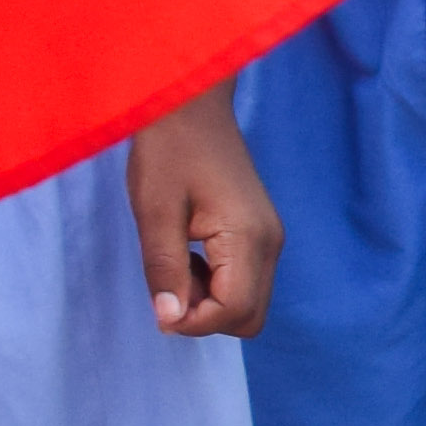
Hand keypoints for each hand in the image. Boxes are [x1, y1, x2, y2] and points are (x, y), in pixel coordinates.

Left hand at [124, 97, 280, 339]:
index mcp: (248, 237)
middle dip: (205, 316)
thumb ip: (165, 270)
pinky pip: (245, 280)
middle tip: (168, 284)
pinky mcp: (259, 232)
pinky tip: (189, 252)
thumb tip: (170, 321)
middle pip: (250, 317)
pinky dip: (215, 283)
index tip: (158, 302)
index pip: (234, 311)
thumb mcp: (156, 211)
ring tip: (175, 261)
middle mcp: (270, 242)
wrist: (192, 103)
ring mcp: (269, 237)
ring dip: (208, 300)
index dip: (192, 322)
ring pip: (248, 301)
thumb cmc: (169, 151)